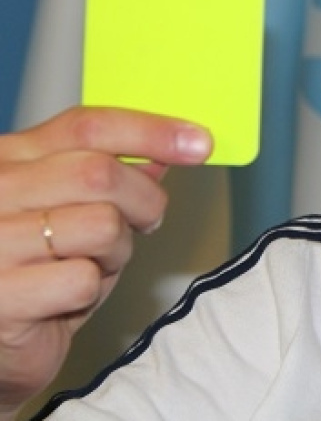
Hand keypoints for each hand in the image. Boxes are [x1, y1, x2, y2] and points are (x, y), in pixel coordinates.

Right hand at [0, 107, 211, 416]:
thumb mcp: (70, 208)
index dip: (150, 131)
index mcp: (9, 158)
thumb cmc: (35, 268)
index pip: (87, 127)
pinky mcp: (1, 297)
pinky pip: (84, 280)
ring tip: (90, 264)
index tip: (199, 142)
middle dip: (143, 201)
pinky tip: (65, 296)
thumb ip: (108, 175)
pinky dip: (91, 291)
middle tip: (145, 221)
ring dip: (116, 251)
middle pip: (100, 174)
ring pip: (101, 225)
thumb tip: (165, 152)